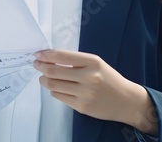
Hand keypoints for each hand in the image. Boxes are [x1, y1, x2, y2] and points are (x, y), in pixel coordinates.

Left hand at [32, 49, 156, 133]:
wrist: (125, 100)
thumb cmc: (109, 79)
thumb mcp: (97, 64)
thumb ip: (76, 61)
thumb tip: (51, 59)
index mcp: (93, 62)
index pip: (63, 56)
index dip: (46, 55)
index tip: (38, 54)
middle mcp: (88, 77)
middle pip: (54, 71)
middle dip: (41, 67)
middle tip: (36, 65)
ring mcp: (84, 93)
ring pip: (53, 85)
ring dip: (44, 80)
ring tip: (43, 78)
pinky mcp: (81, 106)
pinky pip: (59, 97)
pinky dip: (54, 91)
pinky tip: (56, 88)